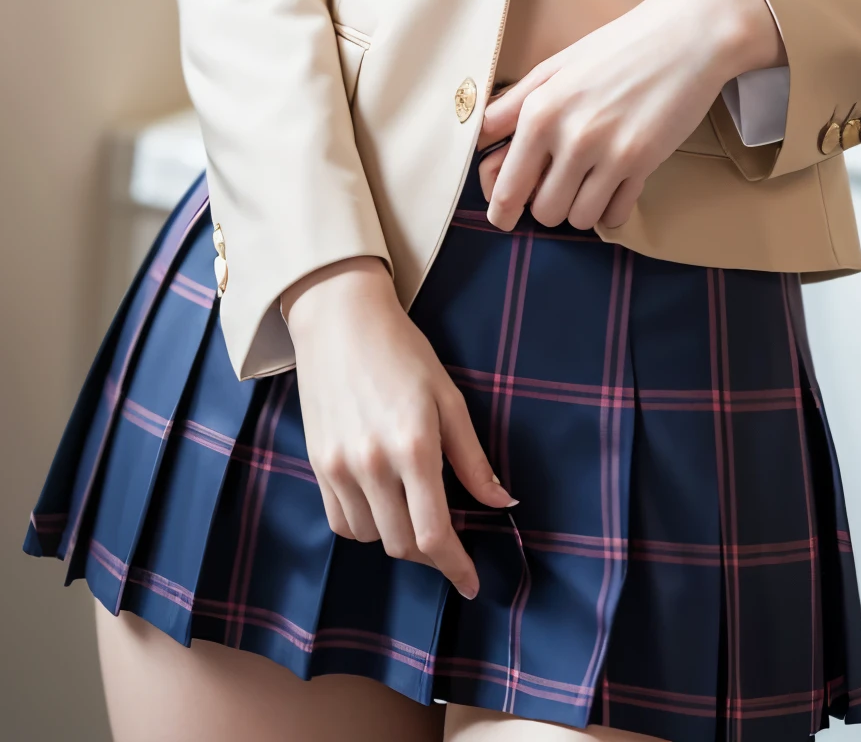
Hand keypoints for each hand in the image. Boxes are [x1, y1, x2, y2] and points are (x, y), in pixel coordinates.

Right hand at [281, 256, 515, 597]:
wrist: (339, 319)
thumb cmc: (403, 351)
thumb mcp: (448, 398)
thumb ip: (473, 458)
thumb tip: (502, 504)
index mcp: (414, 447)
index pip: (434, 533)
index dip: (455, 566)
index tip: (471, 584)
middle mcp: (373, 465)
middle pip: (402, 544)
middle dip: (431, 555)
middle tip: (449, 544)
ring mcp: (338, 467)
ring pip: (371, 537)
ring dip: (397, 537)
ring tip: (414, 513)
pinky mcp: (316, 465)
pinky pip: (341, 521)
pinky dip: (365, 525)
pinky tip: (382, 505)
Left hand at [477, 0, 780, 233]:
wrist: (686, 37)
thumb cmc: (618, 47)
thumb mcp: (556, 67)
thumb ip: (513, 104)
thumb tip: (479, 138)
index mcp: (539, 110)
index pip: (502, 184)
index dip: (501, 204)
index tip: (507, 210)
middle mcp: (570, 135)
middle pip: (541, 211)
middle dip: (546, 203)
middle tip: (559, 183)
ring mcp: (608, 153)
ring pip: (577, 219)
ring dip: (580, 207)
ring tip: (590, 180)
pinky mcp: (643, 164)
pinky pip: (614, 216)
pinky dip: (611, 210)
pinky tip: (615, 186)